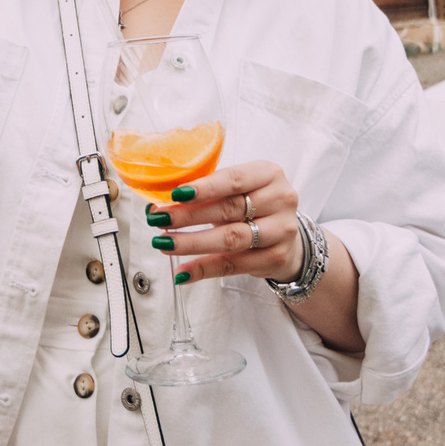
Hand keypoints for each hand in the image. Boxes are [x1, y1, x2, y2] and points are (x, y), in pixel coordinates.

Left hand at [143, 160, 303, 284]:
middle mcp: (280, 199)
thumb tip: (160, 201)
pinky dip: (204, 269)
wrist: (286, 235)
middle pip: (228, 209)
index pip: (234, 179)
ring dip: (192, 242)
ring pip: (230, 238)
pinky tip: (182, 272)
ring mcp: (280, 230)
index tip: (176, 194)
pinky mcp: (275, 258)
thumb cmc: (254, 205)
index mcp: (268, 174)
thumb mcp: (240, 189)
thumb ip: (208, 191)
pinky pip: (233, 265)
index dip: (204, 187)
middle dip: (188, 215)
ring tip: (164, 242)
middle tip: (158, 218)